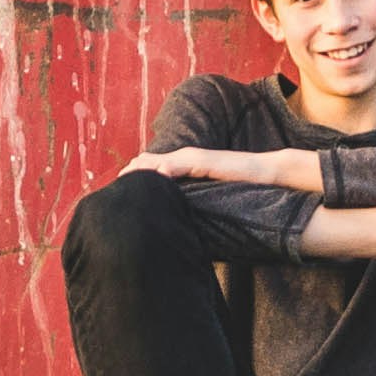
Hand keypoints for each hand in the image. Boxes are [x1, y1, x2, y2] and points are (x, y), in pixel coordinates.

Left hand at [122, 148, 317, 192]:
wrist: (263, 172)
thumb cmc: (237, 185)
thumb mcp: (209, 195)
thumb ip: (194, 201)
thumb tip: (182, 219)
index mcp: (186, 165)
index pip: (155, 166)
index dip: (137, 175)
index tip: (120, 188)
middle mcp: (186, 158)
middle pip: (150, 160)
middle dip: (131, 171)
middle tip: (113, 185)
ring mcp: (194, 157)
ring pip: (158, 161)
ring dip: (139, 169)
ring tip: (122, 180)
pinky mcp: (203, 161)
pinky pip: (177, 165)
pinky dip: (161, 170)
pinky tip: (150, 178)